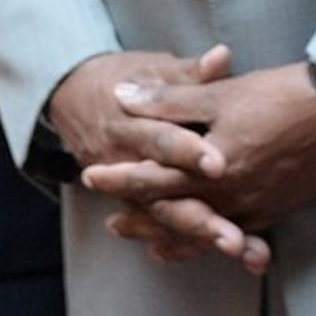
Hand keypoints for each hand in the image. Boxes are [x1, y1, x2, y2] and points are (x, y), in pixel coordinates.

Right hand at [49, 47, 253, 265]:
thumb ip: (190, 74)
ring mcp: (130, 190)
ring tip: (242, 249)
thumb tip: (222, 57)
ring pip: (167, 219)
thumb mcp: (152, 70)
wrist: (72, 99)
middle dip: (199, 218)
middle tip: (233, 237)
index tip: (218, 164)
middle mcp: (127, 164)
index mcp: (132, 123)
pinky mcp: (137, 205)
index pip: (162, 140)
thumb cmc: (124, 80)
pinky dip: (195, 247)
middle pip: (164, 195)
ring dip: (204, 239)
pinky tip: (232, 258)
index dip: (188, 153)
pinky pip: (165, 231)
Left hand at [83, 61, 315, 273]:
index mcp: (208, 164)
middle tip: (112, 226)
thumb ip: (170, 101)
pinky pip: (238, 233)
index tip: (92, 178)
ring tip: (149, 245)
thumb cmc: (280, 96)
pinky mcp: (278, 209)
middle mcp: (229, 193)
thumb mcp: (220, 93)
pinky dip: (215, 241)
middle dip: (140, 220)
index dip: (120, 178)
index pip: (152, 176)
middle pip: (174, 212)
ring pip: (204, 230)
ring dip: (174, 236)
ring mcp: (255, 206)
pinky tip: (210, 245)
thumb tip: (122, 97)